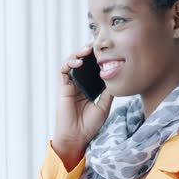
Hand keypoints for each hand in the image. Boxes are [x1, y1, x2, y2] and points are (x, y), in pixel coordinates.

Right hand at [52, 39, 113, 169]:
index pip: (92, 67)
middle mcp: (78, 83)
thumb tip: (116, 75)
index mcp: (89, 86)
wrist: (77, 137)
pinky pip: (63, 70)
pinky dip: (69, 62)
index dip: (98, 56)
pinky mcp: (62, 87)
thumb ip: (108, 90)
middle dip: (88, 50)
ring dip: (78, 53)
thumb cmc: (90, 124)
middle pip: (82, 61)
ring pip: (71, 61)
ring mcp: (70, 84)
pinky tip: (79, 62)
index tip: (107, 48)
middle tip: (97, 41)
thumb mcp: (104, 104)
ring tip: (88, 48)